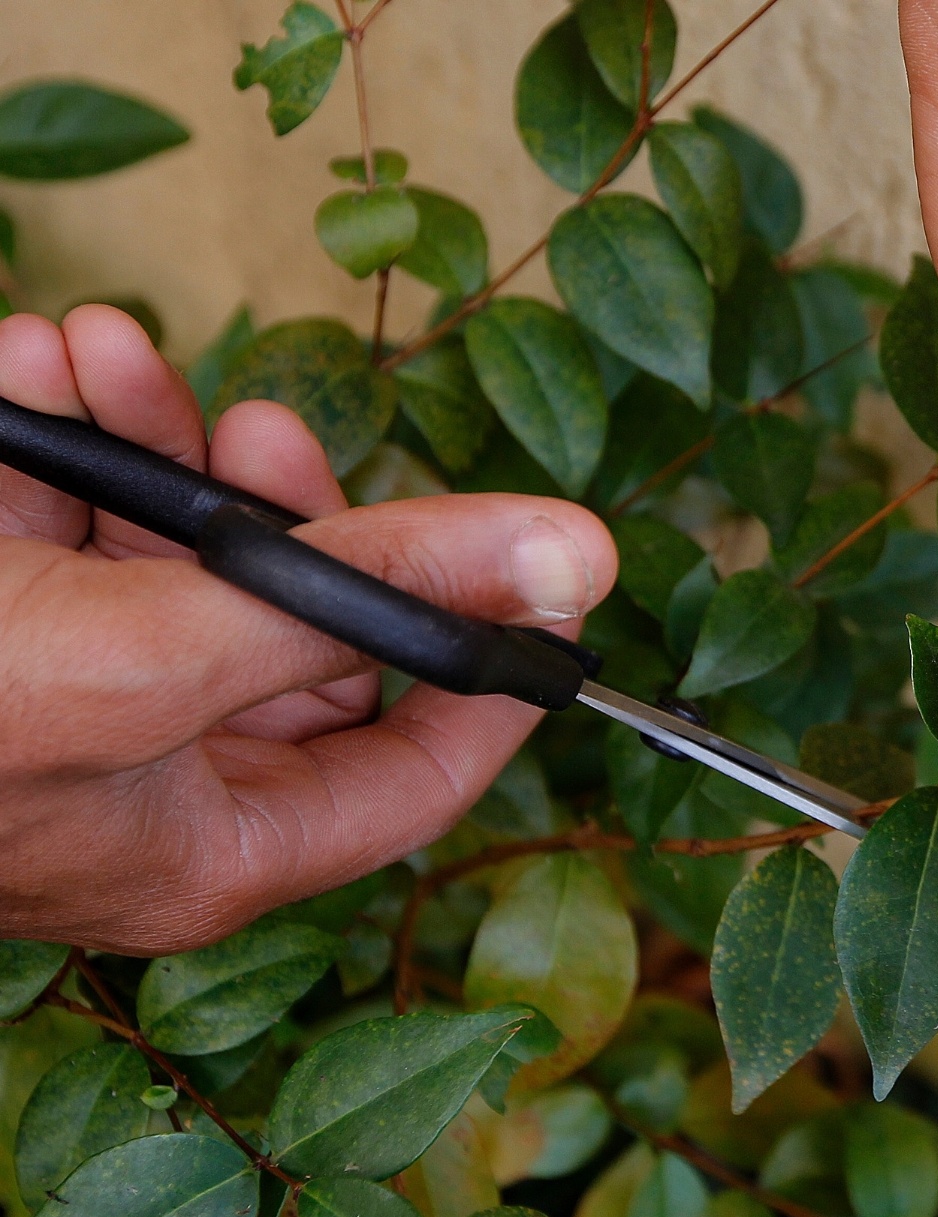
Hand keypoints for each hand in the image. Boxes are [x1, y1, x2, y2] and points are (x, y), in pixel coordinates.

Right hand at [0, 306, 614, 953]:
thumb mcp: (156, 648)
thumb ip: (369, 599)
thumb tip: (578, 560)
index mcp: (217, 844)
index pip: (419, 770)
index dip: (492, 667)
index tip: (538, 567)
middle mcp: (157, 789)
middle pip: (301, 640)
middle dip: (278, 507)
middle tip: (250, 421)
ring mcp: (75, 712)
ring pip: (177, 567)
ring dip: (145, 444)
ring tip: (93, 348)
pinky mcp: (3, 633)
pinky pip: (68, 539)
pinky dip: (58, 447)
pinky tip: (27, 364)